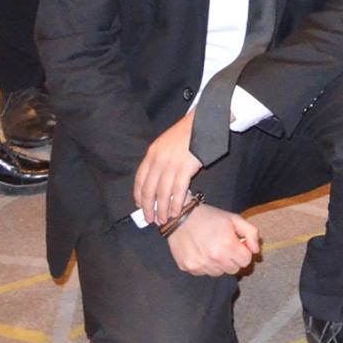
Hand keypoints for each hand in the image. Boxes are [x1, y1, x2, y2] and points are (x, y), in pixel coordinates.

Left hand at [133, 111, 201, 226]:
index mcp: (152, 153)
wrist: (203, 122)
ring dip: (162, 210)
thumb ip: (158, 159)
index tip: (140, 206)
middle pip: (149, 190)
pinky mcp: (186, 168)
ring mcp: (172, 164)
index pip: (140, 179)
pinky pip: (178, 191)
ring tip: (164, 220)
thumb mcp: (165, 143)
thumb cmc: (187, 133)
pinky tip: (177, 212)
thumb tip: (155, 179)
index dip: (139, 195)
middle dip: (148, 208)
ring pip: (163, 193)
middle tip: (151, 219)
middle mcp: (159, 160)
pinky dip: (176, 204)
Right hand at [166, 204, 260, 275]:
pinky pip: (204, 273)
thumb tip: (256, 251)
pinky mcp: (188, 267)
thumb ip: (251, 233)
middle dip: (233, 259)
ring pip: (219, 273)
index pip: (246, 261)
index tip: (237, 245)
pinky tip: (202, 252)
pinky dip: (206, 265)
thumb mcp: (234, 219)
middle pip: (233, 270)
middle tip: (225, 247)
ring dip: (219, 264)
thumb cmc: (210, 217)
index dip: (244, 252)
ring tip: (212, 249)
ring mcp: (200, 264)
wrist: (181, 217)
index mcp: (227, 244)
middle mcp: (214, 257)